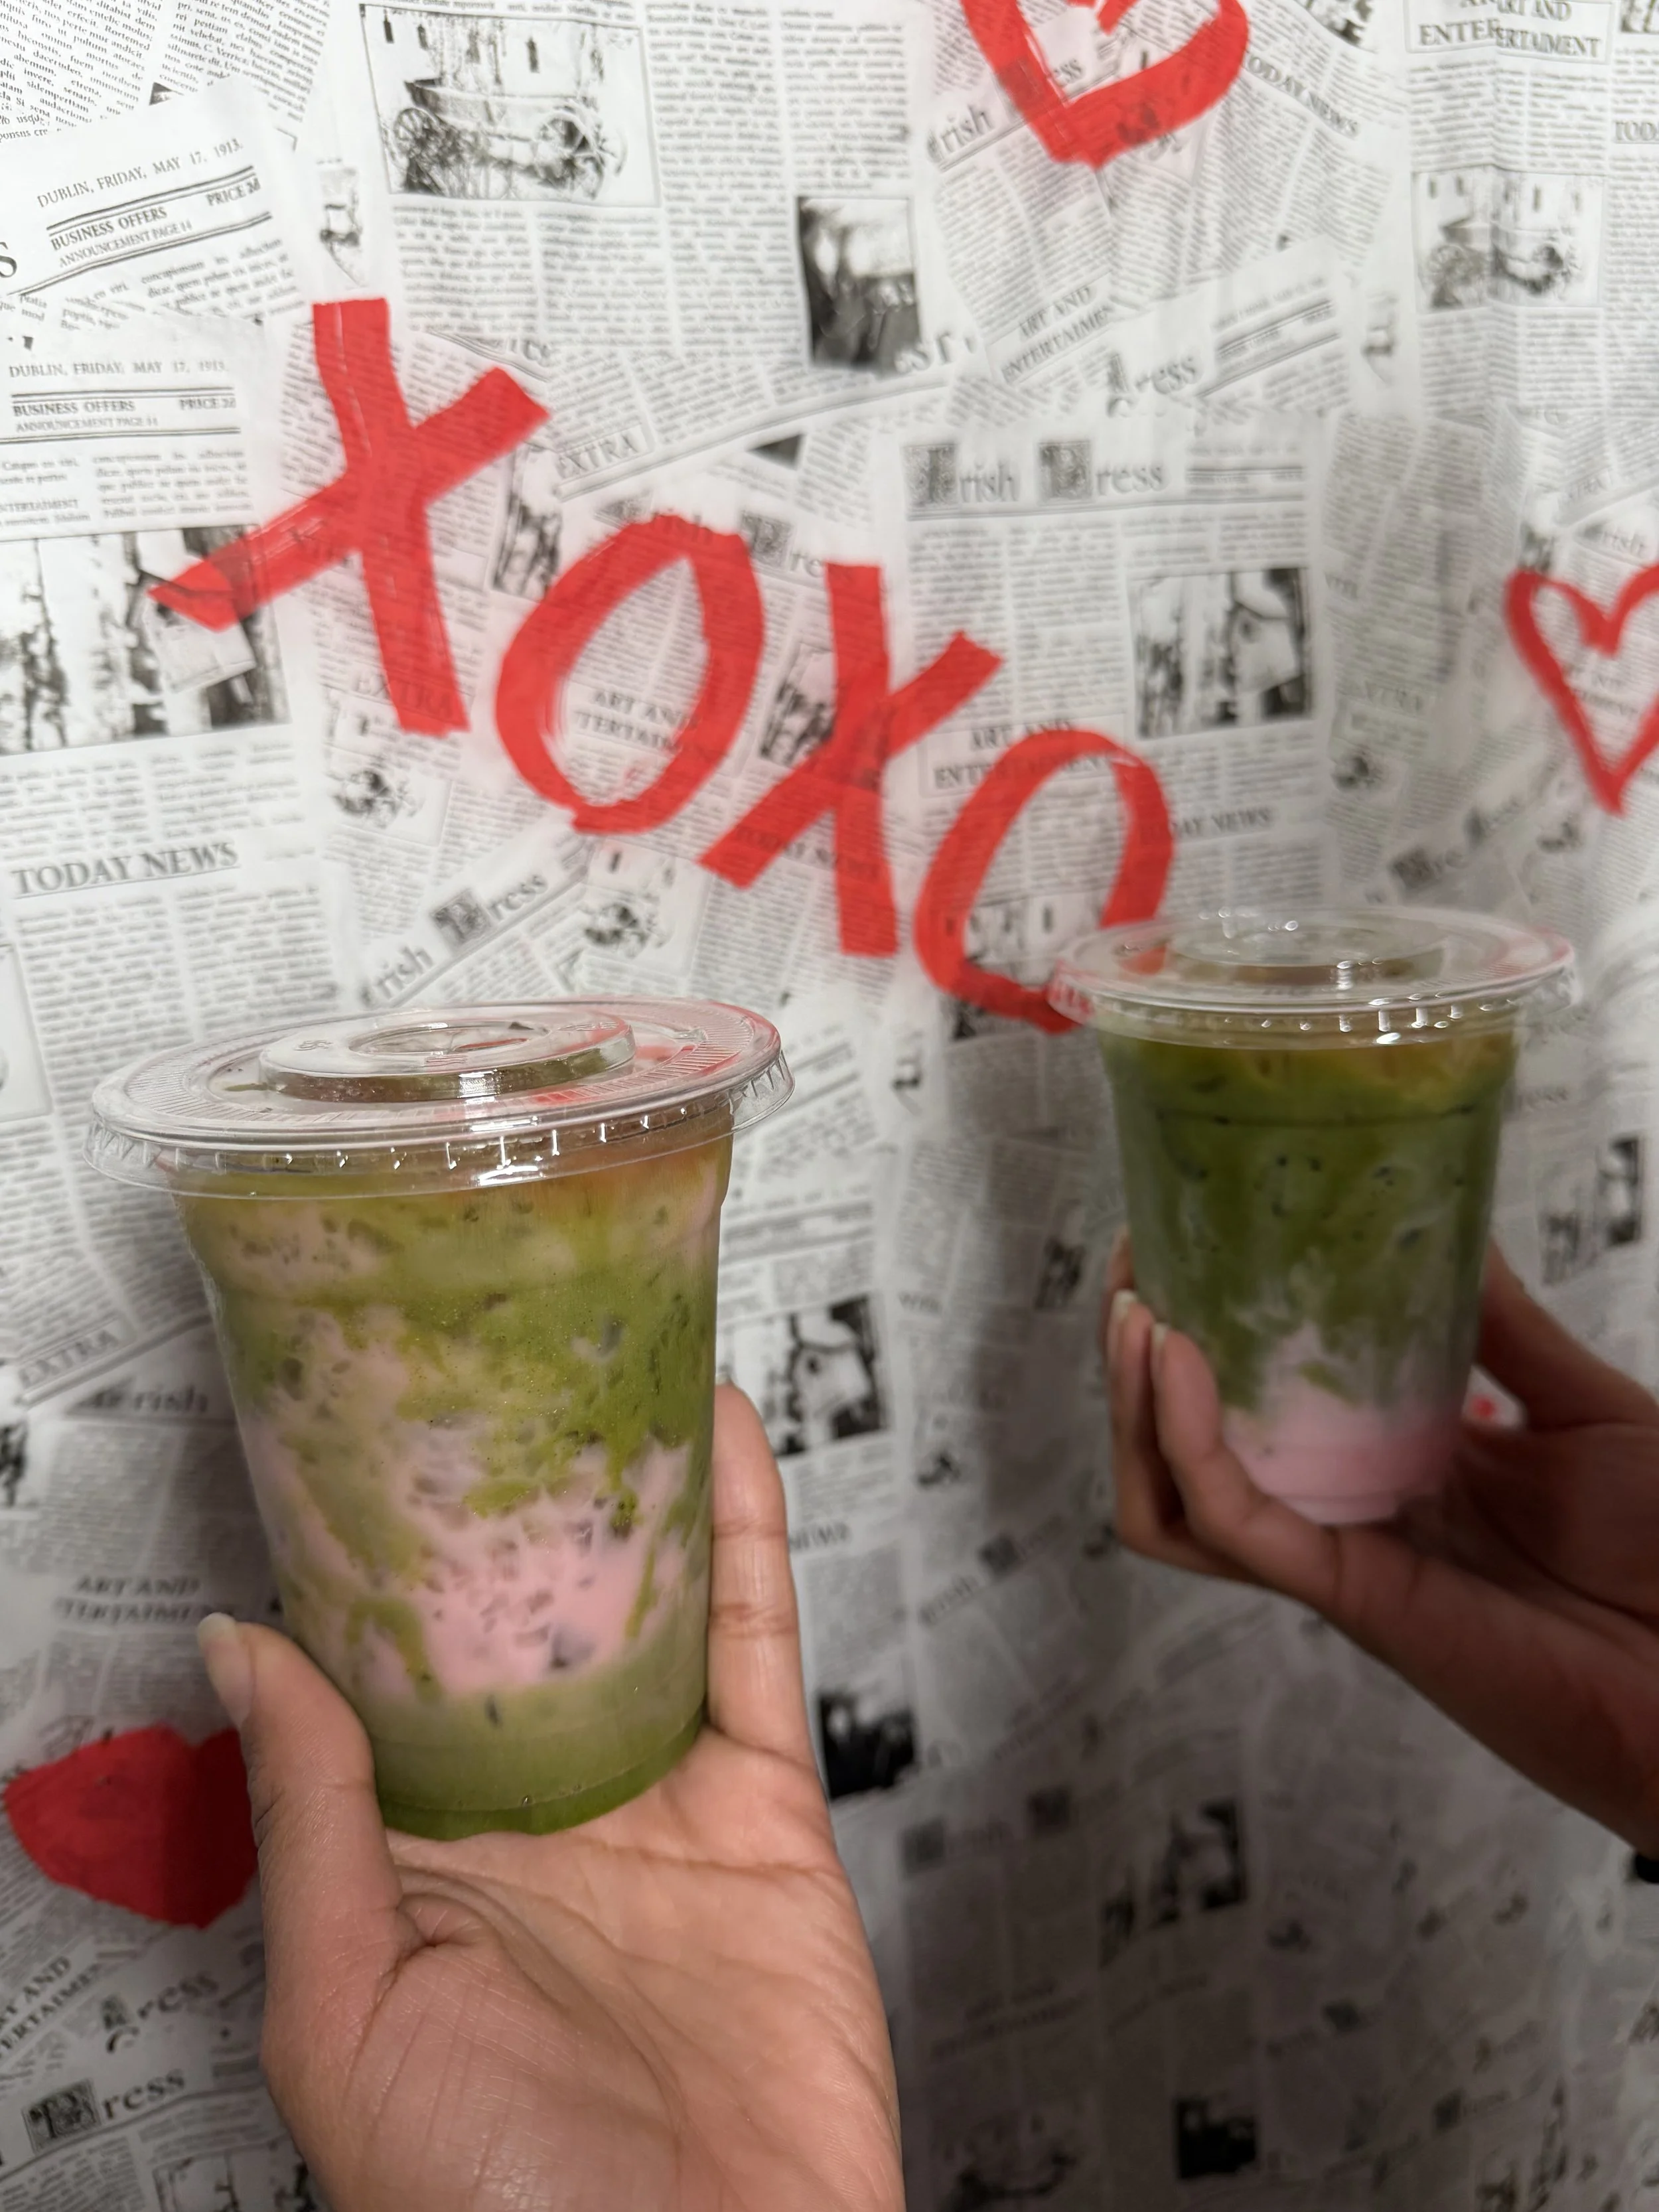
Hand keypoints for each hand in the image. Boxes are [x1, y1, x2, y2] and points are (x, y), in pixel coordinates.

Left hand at [198, 1386, 902, 2211]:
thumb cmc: (498, 2207)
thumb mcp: (349, 2009)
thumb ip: (309, 1820)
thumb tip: (239, 1649)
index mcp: (415, 1861)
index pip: (385, 1675)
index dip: (374, 1557)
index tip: (360, 1437)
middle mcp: (534, 1819)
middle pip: (521, 1621)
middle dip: (511, 1500)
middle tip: (492, 1361)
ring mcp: (655, 1808)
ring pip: (644, 1609)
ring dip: (633, 1488)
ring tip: (607, 1358)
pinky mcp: (764, 1814)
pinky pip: (755, 1647)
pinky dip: (744, 1535)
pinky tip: (720, 1440)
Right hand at [1103, 1240, 1658, 1853]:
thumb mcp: (1584, 1406)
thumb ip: (1507, 1324)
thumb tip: (1448, 1213)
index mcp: (1387, 1469)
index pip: (1252, 1401)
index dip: (1199, 1325)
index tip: (1174, 1237)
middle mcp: (1343, 1515)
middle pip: (1186, 1450)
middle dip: (1137, 1360)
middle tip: (1132, 1267)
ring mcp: (1338, 1558)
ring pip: (1174, 1500)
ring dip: (1132, 1410)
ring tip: (1135, 1316)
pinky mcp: (1349, 1594)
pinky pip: (1233, 1522)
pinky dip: (1186, 1443)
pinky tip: (1176, 1361)